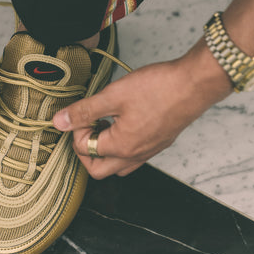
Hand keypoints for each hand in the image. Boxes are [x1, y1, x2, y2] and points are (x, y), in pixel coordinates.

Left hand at [53, 38, 232, 178]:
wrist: (194, 84)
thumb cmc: (158, 88)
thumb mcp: (113, 96)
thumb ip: (84, 111)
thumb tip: (59, 122)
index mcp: (121, 147)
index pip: (84, 150)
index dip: (76, 129)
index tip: (83, 112)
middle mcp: (135, 156)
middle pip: (98, 170)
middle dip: (86, 150)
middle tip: (87, 127)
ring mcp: (149, 152)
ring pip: (117, 166)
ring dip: (104, 151)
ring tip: (105, 124)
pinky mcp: (158, 143)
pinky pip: (133, 157)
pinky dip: (120, 147)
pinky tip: (123, 124)